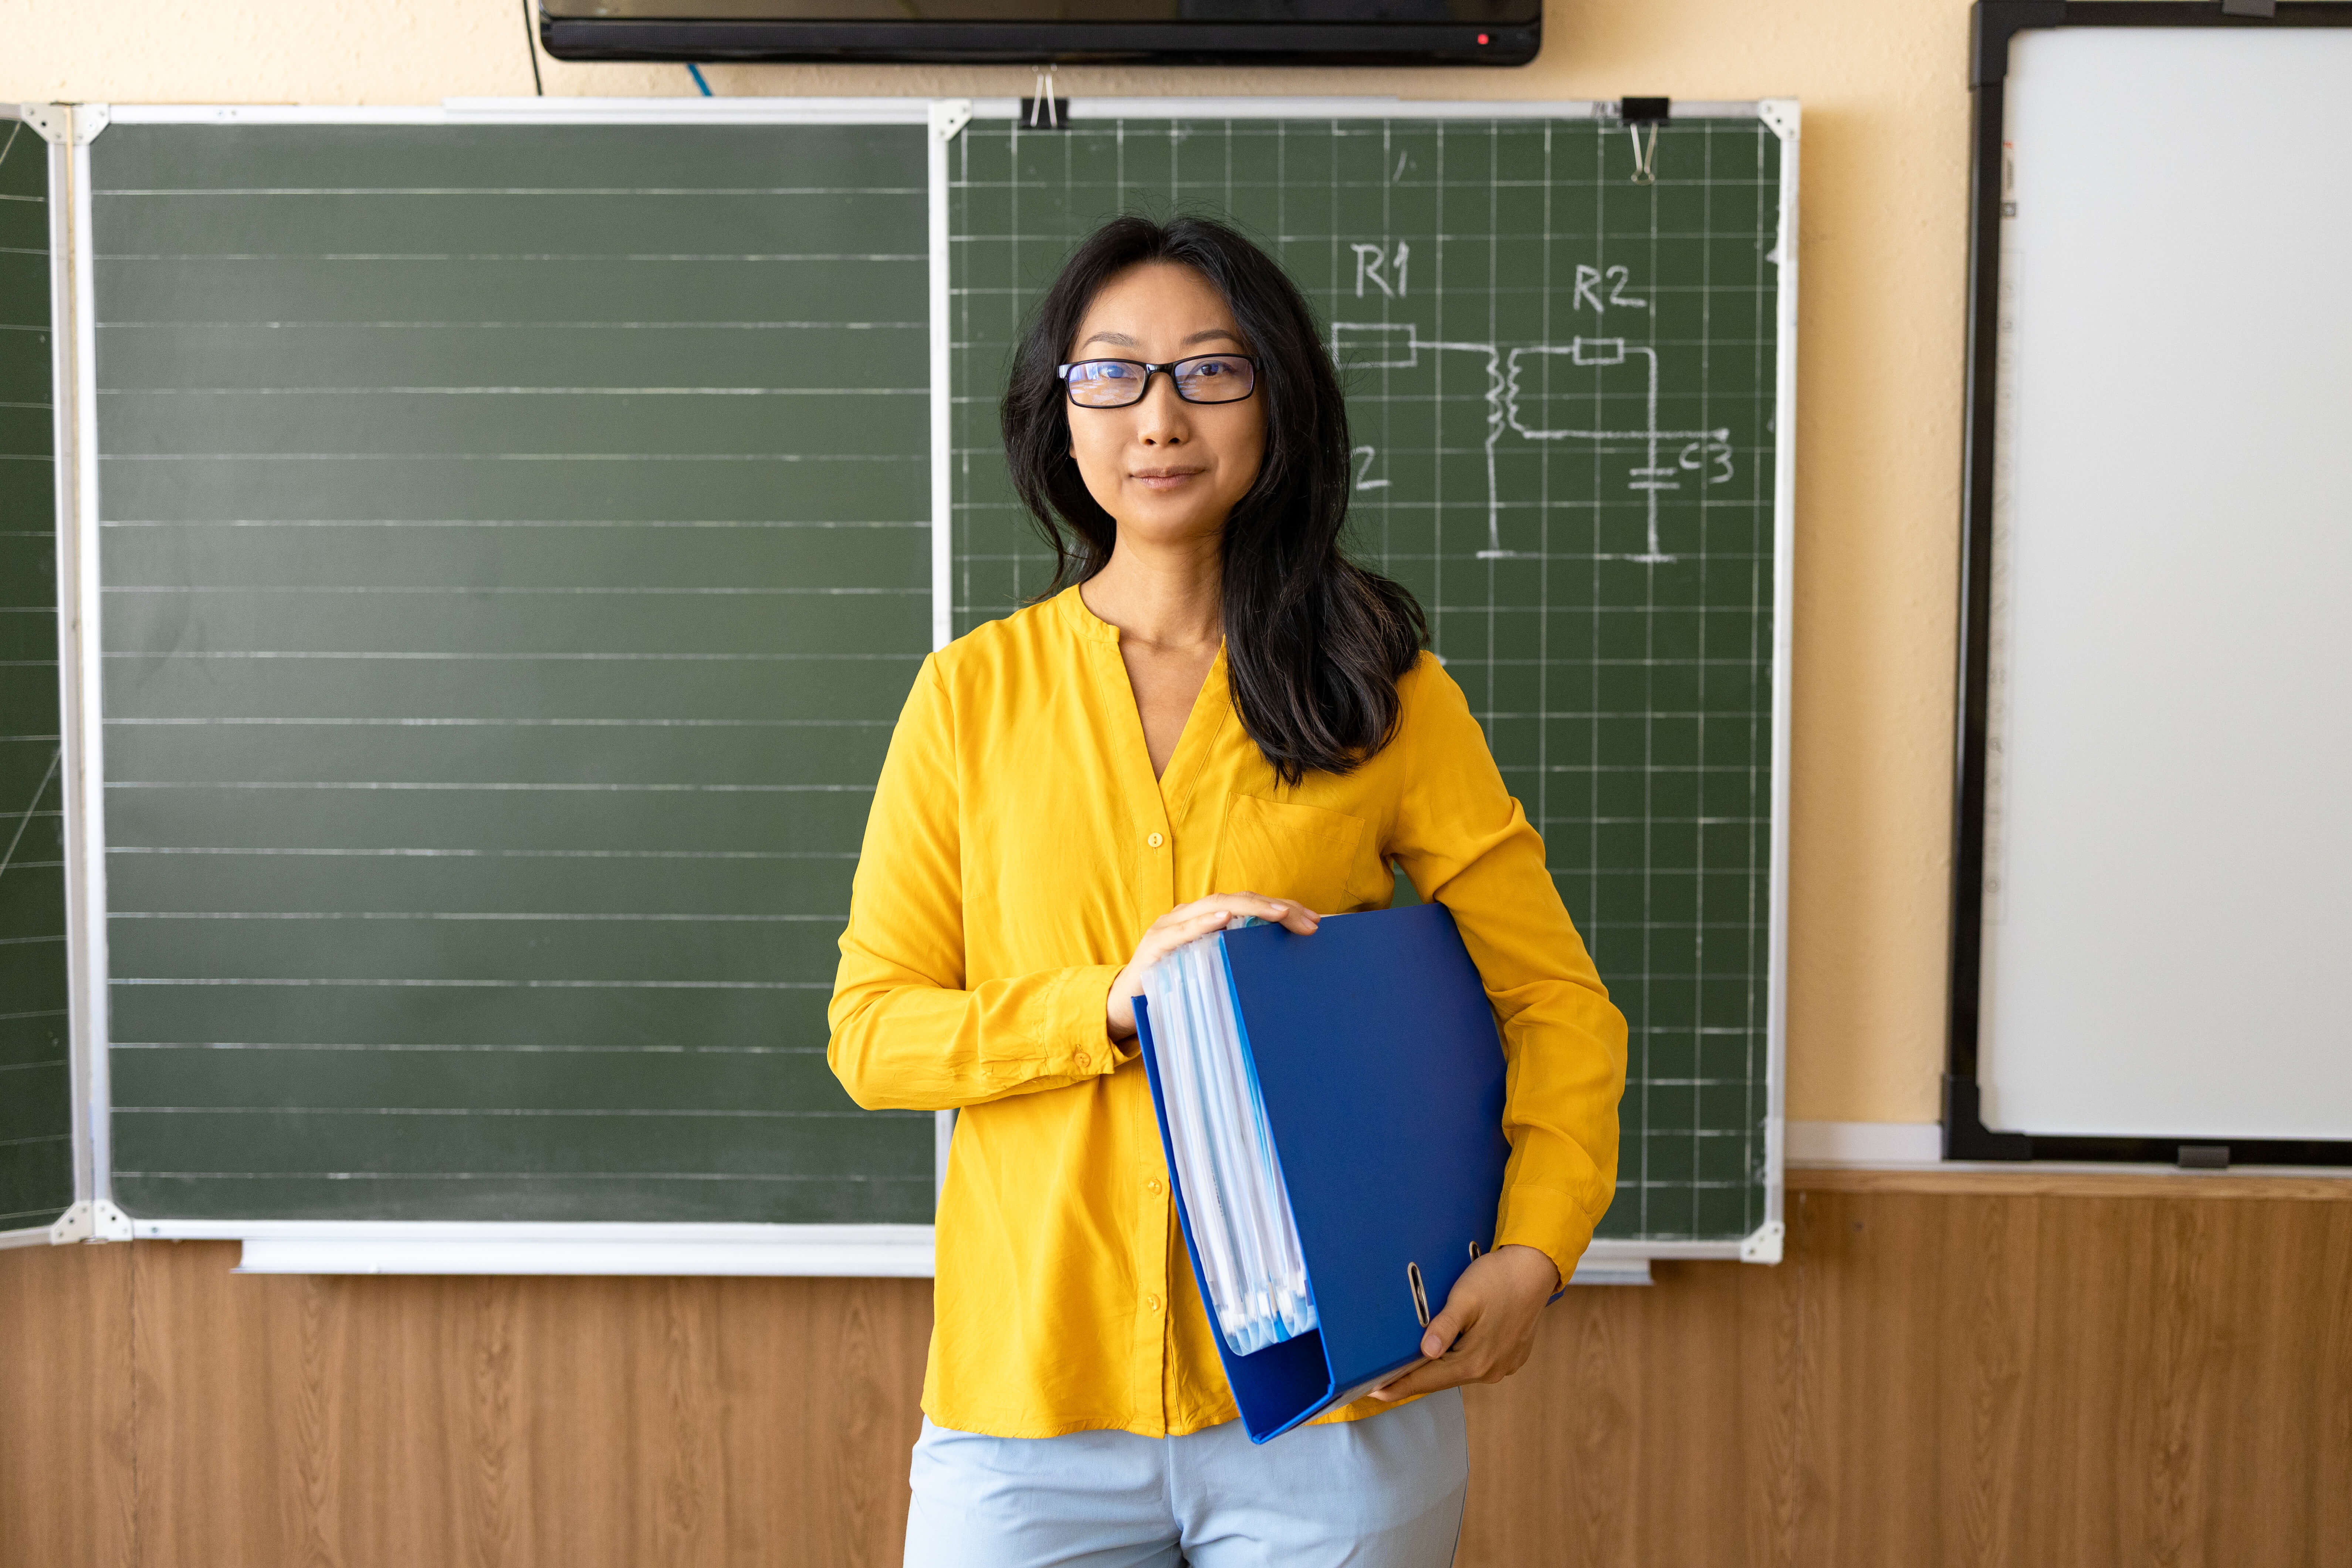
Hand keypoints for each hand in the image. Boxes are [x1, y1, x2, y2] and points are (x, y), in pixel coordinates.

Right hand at [1106, 892, 1319, 1039]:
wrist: (1123, 1007)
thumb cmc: (1172, 990)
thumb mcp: (1210, 973)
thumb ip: (1236, 963)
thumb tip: (1284, 970)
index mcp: (1205, 920)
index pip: (1249, 906)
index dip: (1281, 909)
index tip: (1314, 921)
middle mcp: (1189, 915)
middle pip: (1238, 901)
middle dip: (1276, 908)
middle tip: (1310, 922)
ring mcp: (1171, 926)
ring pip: (1215, 906)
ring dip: (1250, 908)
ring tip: (1280, 913)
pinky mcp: (1156, 944)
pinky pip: (1182, 930)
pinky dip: (1203, 922)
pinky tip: (1225, 918)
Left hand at [1366, 1243, 1558, 1401]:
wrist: (1534, 1269)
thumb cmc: (1498, 1279)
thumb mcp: (1465, 1298)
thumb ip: (1445, 1326)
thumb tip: (1426, 1352)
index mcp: (1475, 1361)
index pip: (1427, 1381)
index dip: (1399, 1386)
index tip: (1374, 1392)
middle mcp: (1489, 1371)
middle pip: (1441, 1379)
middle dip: (1413, 1379)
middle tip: (1384, 1380)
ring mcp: (1502, 1366)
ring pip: (1459, 1371)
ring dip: (1437, 1369)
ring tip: (1411, 1366)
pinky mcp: (1510, 1357)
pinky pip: (1476, 1364)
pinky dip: (1458, 1360)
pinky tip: (1446, 1350)